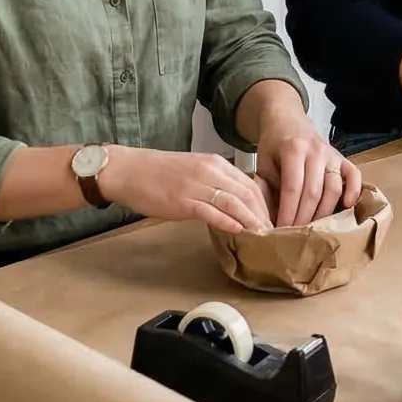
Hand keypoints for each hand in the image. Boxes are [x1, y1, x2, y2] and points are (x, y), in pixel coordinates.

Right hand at [98, 147, 271, 233]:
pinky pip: (212, 211)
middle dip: (264, 216)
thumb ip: (215, 184)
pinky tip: (239, 231)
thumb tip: (234, 205)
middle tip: (274, 235)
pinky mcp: (183, 200)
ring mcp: (197, 185)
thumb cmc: (157, 173)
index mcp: (215, 163)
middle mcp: (211, 171)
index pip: (252, 185)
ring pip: (235, 203)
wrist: (127, 170)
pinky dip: (228, 222)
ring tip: (263, 237)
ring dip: (252, 221)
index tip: (273, 222)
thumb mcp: (194, 171)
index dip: (266, 205)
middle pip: (249, 194)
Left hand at [255, 115, 361, 229]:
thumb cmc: (273, 146)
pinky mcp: (343, 158)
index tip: (280, 230)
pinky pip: (354, 175)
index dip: (287, 212)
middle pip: (313, 192)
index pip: (292, 188)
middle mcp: (315, 151)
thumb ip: (266, 188)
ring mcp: (332, 154)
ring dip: (323, 213)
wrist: (287, 120)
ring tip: (312, 229)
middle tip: (294, 236)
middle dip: (304, 218)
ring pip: (333, 188)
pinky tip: (346, 207)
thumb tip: (268, 219)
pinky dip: (353, 191)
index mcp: (293, 149)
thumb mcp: (262, 163)